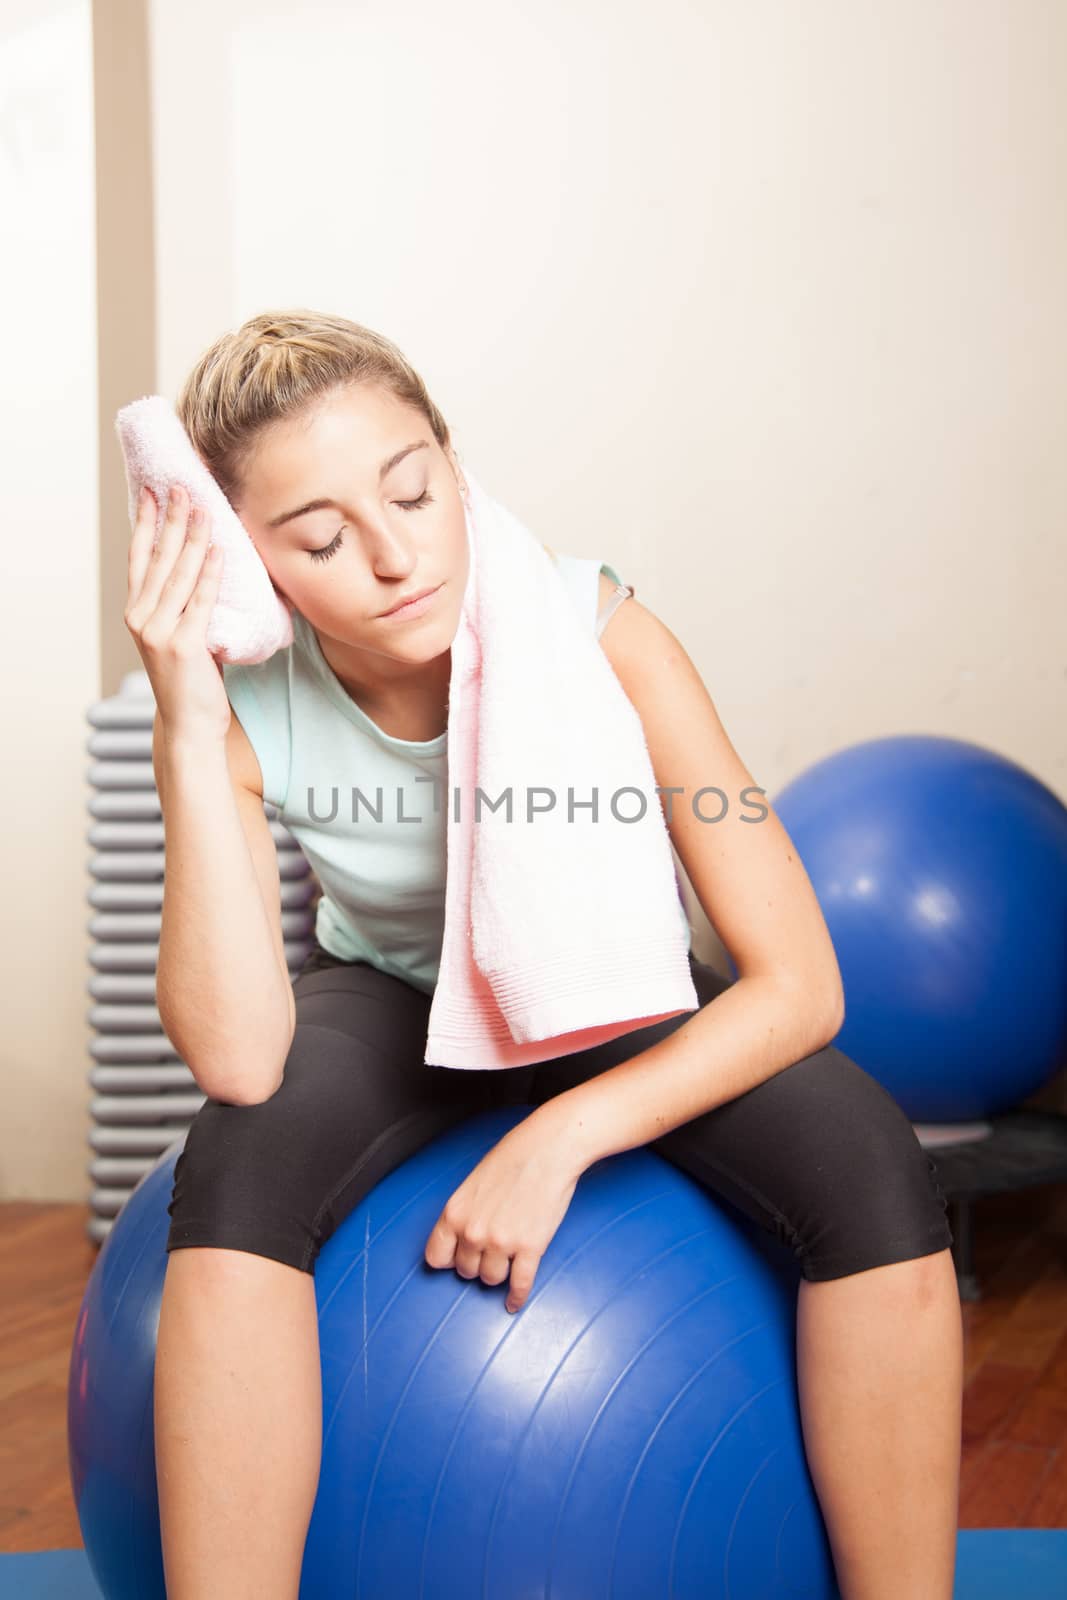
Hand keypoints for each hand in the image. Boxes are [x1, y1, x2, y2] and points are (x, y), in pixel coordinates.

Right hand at [124, 483, 230, 742]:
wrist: (190, 724)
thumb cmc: (190, 680)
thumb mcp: (178, 635)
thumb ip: (182, 605)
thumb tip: (206, 565)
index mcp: (137, 613)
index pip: (140, 558)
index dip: (145, 523)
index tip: (151, 492)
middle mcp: (142, 619)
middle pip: (159, 559)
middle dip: (171, 519)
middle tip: (182, 486)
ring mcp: (159, 632)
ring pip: (180, 574)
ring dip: (193, 538)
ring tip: (205, 509)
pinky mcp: (183, 645)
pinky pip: (201, 601)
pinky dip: (210, 574)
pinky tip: (218, 551)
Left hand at [423, 1111, 583, 1313]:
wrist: (549, 1150)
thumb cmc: (513, 1158)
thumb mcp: (473, 1183)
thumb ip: (464, 1213)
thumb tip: (462, 1237)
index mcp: (455, 1213)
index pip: (436, 1257)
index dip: (448, 1259)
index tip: (457, 1259)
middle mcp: (473, 1232)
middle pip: (466, 1271)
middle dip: (477, 1264)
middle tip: (490, 1252)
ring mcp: (502, 1243)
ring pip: (491, 1279)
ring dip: (498, 1274)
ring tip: (506, 1262)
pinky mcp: (530, 1249)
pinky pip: (519, 1285)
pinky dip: (517, 1297)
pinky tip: (514, 1302)